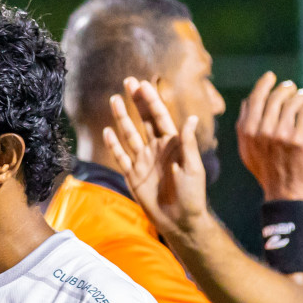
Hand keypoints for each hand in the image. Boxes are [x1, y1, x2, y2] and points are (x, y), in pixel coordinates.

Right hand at [103, 78, 211, 242]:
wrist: (180, 221)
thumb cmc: (192, 195)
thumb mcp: (194, 167)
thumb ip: (187, 143)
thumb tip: (190, 118)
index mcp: (172, 144)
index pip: (160, 117)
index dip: (152, 101)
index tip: (144, 84)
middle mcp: (156, 148)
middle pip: (143, 120)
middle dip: (136, 101)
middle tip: (128, 82)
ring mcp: (143, 161)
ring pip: (129, 134)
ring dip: (122, 117)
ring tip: (114, 99)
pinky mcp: (133, 176)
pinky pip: (121, 157)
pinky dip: (114, 145)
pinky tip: (108, 131)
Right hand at [237, 72, 302, 201]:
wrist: (283, 191)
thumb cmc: (266, 169)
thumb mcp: (246, 149)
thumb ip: (245, 126)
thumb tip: (247, 101)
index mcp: (247, 131)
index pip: (255, 99)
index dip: (264, 84)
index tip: (271, 77)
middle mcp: (262, 131)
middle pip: (275, 97)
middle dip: (285, 89)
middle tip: (291, 87)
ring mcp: (281, 134)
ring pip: (293, 102)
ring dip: (301, 95)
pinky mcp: (300, 139)